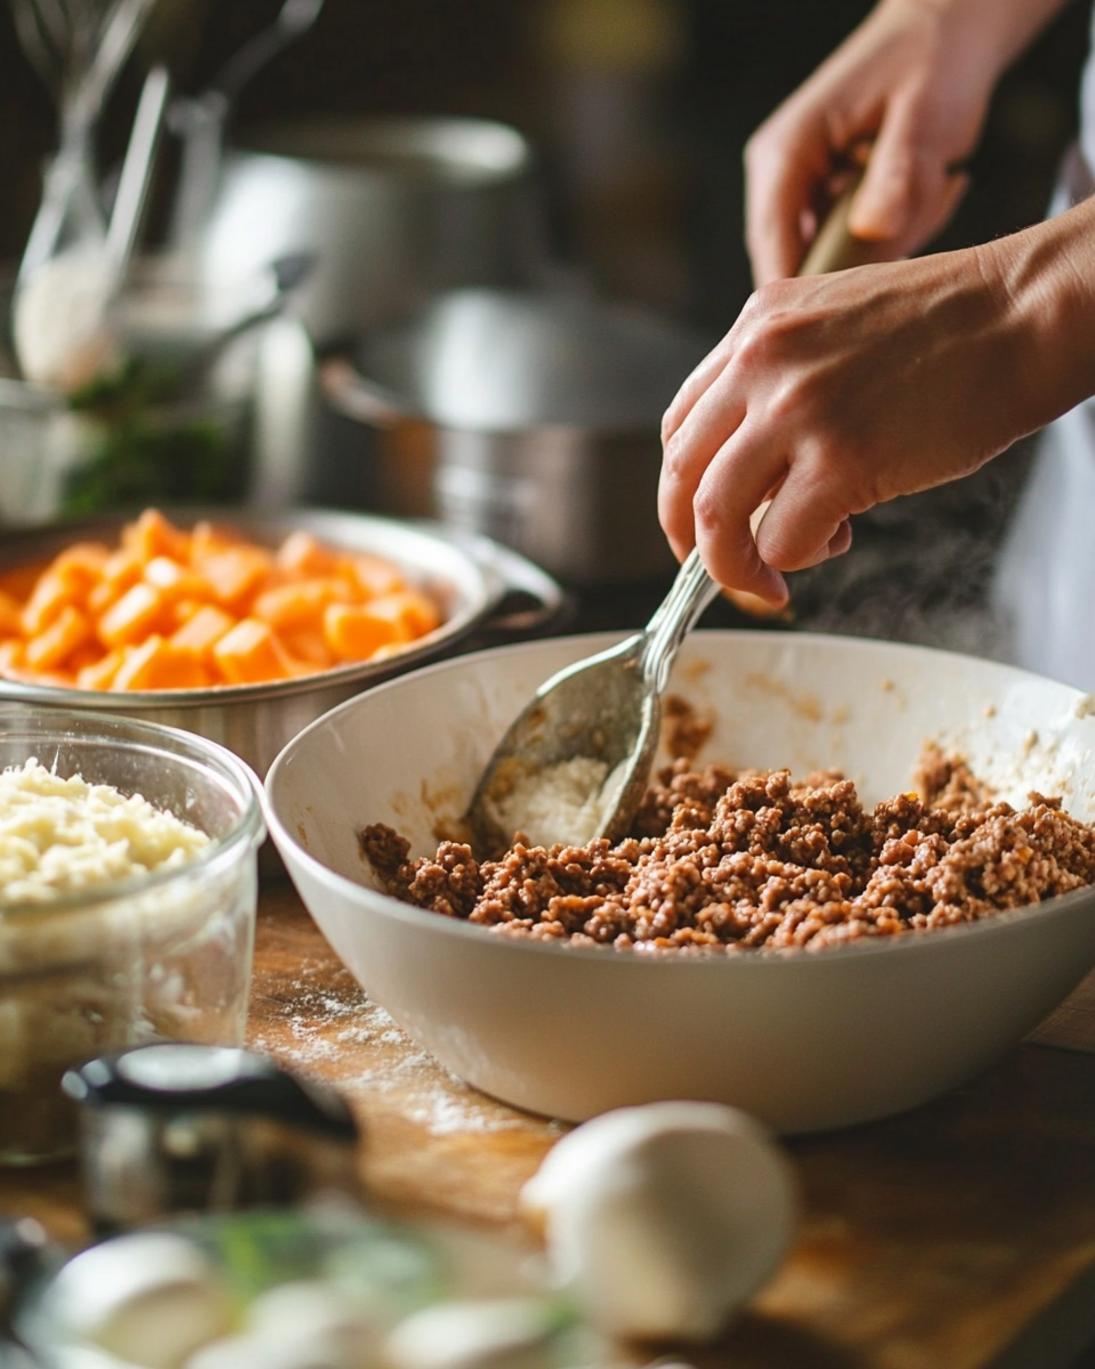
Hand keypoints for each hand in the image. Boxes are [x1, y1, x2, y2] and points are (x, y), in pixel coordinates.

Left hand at [658, 244, 1038, 602]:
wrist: (1024, 313)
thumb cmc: (953, 327)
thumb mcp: (837, 322)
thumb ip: (785, 378)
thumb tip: (763, 465)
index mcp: (756, 327)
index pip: (682, 421)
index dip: (684, 483)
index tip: (698, 517)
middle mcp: (762, 362)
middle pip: (681, 471)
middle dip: (688, 535)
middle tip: (712, 565)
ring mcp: (797, 410)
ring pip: (715, 514)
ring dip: (730, 565)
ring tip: (765, 582)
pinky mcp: (841, 458)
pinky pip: (781, 539)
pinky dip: (796, 560)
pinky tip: (833, 543)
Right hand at [746, 0, 1003, 283]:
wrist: (947, 28)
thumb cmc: (934, 59)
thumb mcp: (924, 112)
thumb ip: (897, 172)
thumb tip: (874, 232)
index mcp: (783, 156)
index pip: (773, 256)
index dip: (810, 298)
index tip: (861, 313)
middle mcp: (779, 178)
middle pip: (805, 267)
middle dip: (870, 259)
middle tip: (929, 204)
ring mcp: (801, 191)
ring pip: (837, 261)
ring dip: (894, 239)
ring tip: (935, 182)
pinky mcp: (827, 201)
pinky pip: (856, 246)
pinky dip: (899, 230)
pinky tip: (926, 188)